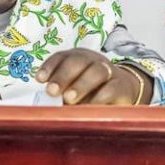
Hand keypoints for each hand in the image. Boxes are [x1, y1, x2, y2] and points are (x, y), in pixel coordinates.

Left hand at [35, 48, 151, 104]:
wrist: (124, 90)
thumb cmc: (90, 91)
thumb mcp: (72, 90)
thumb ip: (59, 94)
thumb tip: (44, 106)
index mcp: (76, 58)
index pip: (61, 57)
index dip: (50, 66)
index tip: (40, 79)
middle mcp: (92, 61)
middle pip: (77, 61)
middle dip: (62, 76)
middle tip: (52, 91)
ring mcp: (109, 71)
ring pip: (96, 71)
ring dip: (80, 85)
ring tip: (69, 99)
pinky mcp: (122, 86)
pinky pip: (111, 88)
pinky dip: (98, 98)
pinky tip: (89, 107)